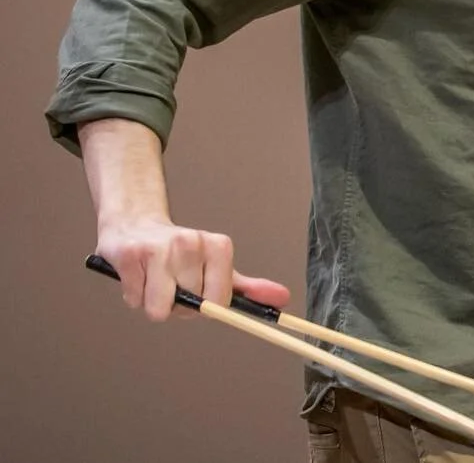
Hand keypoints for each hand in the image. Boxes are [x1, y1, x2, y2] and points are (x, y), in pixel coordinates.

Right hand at [96, 216, 289, 321]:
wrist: (136, 224)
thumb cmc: (179, 254)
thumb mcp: (218, 266)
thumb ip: (248, 287)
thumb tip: (283, 299)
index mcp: (218, 246)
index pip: (219, 302)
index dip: (205, 308)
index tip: (197, 293)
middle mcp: (192, 242)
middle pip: (188, 307)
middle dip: (177, 305)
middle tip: (170, 283)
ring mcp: (160, 247)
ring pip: (159, 308)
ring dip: (153, 302)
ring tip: (154, 281)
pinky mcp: (130, 254)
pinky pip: (135, 300)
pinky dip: (134, 295)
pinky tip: (138, 275)